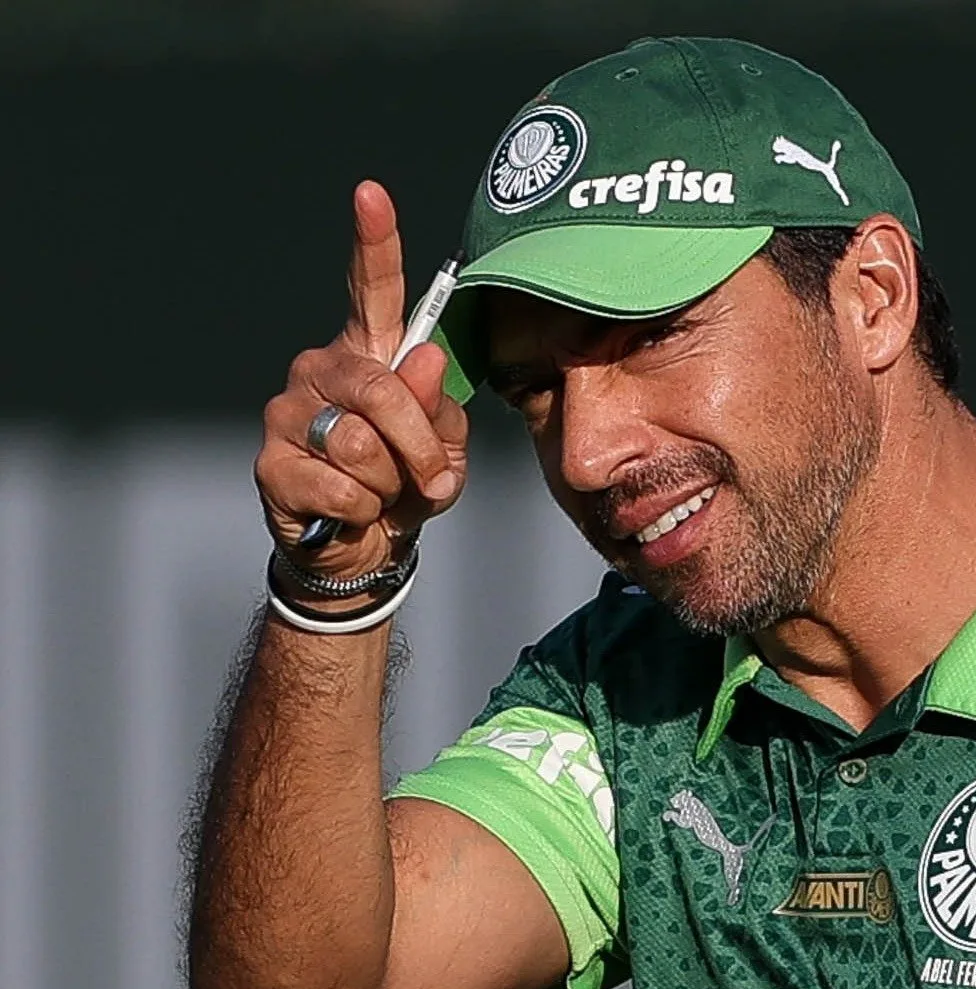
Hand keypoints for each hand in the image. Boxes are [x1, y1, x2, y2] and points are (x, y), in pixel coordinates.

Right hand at [255, 181, 468, 582]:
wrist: (363, 547)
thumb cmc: (406, 483)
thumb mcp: (444, 449)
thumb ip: (440, 408)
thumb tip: (425, 360)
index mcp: (369, 355)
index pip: (371, 291)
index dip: (374, 242)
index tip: (371, 193)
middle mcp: (321, 370)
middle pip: (381, 390)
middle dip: (419, 443)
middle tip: (431, 478)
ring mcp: (288, 412)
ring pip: (360, 445)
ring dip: (389, 483)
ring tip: (380, 491)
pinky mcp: (269, 462)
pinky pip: (339, 487)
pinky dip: (362, 511)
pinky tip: (350, 510)